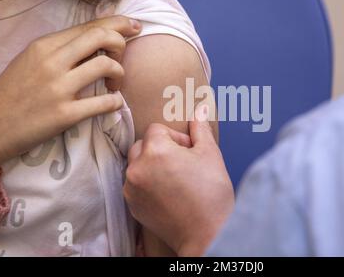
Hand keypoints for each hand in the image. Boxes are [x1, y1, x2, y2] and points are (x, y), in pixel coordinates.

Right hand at [0, 16, 141, 165]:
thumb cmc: (15, 92)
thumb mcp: (32, 60)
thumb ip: (62, 47)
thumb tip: (96, 35)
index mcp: (45, 45)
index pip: (89, 26)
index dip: (118, 24)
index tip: (135, 27)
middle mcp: (52, 62)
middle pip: (101, 37)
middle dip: (121, 45)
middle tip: (119, 60)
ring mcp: (58, 88)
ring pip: (106, 66)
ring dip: (120, 74)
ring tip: (114, 85)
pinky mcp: (64, 114)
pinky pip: (104, 103)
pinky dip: (116, 102)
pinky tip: (113, 103)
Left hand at [124, 105, 233, 256]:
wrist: (207, 234)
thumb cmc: (211, 194)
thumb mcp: (210, 154)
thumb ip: (200, 129)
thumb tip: (200, 110)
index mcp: (155, 151)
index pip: (157, 129)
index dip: (177, 138)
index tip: (190, 151)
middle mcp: (137, 168)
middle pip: (143, 145)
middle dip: (161, 149)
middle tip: (182, 163)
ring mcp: (132, 188)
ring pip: (137, 164)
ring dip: (152, 165)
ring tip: (175, 179)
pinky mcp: (132, 205)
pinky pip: (135, 184)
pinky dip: (147, 183)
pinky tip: (168, 193)